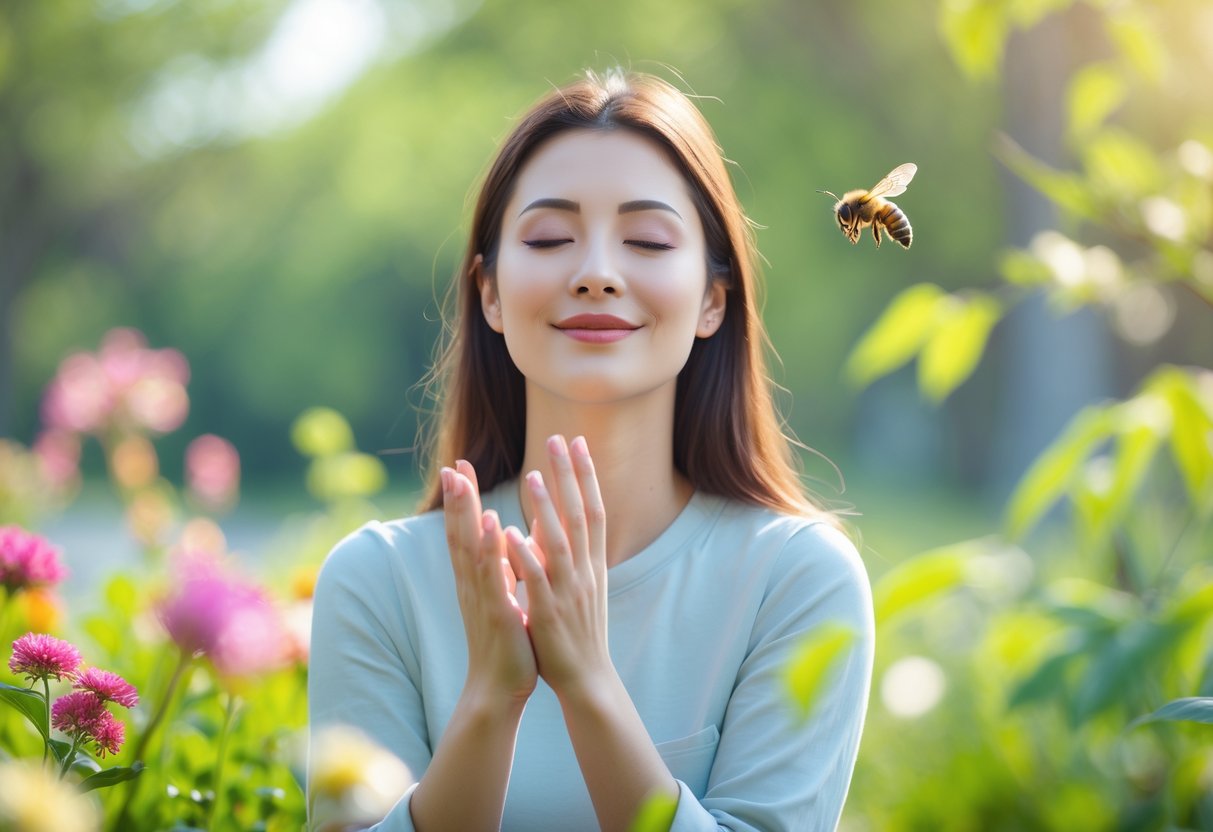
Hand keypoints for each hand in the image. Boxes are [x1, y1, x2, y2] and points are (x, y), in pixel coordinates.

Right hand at [443, 459, 536, 701]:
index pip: (465, 532)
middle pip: (459, 533)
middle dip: (456, 498)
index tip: (459, 468)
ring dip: (466, 513)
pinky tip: (493, 523)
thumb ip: (498, 574)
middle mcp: (472, 584)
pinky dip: (490, 547)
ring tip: (462, 481)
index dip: (461, 501)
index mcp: (476, 580)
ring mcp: (480, 597)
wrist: (498, 689)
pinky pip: (491, 575)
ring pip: (470, 548)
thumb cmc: (504, 645)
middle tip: (452, 464)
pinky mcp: (495, 611)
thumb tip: (500, 549)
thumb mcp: (500, 600)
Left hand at [504, 435, 612, 698]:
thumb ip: (565, 554)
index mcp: (593, 564)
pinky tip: (510, 532)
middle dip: (569, 476)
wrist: (587, 680)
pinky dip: (525, 554)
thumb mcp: (579, 587)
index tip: (578, 442)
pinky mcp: (548, 612)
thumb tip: (547, 522)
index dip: (586, 475)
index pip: (594, 509)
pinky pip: (536, 578)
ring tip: (532, 476)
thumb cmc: (578, 632)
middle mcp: (585, 571)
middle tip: (558, 439)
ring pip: (558, 542)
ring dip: (546, 509)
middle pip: (581, 515)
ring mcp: (568, 591)